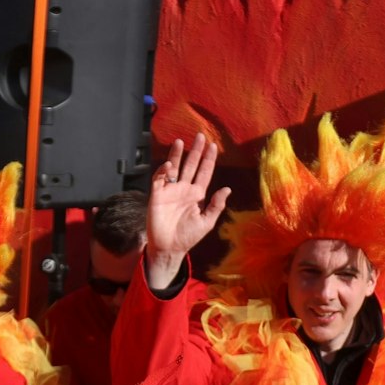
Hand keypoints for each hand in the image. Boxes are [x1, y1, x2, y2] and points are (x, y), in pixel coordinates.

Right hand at [143, 133, 229, 289]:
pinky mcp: (157, 195)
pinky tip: (169, 165)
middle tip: (200, 136)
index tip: (213, 146)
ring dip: (177, 155)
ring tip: (180, 141)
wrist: (169, 248)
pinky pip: (159, 179)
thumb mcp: (206, 222)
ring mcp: (170, 190)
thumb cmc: (188, 237)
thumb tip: (227, 188)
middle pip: (190, 165)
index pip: (204, 172)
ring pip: (174, 168)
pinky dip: (163, 171)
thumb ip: (216, 205)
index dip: (209, 159)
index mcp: (197, 195)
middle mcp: (184, 189)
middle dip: (195, 151)